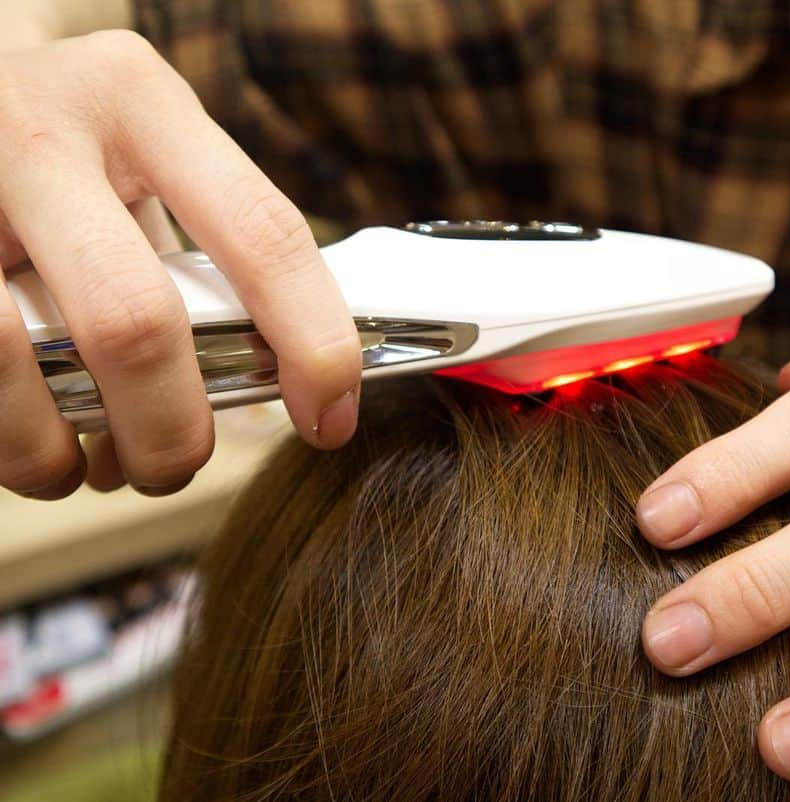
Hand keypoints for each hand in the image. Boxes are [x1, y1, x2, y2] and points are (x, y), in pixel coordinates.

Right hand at [0, 31, 362, 498]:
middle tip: (178, 464)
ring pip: (19, 359)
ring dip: (60, 453)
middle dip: (171, 429)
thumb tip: (271, 377)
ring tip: (90, 469)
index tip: (329, 420)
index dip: (314, 343)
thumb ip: (202, 241)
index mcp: (141, 101)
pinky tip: (31, 443)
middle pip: (135, 321)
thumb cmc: (65, 143)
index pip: (263, 233)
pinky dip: (8, 437)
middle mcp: (44, 130)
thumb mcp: (142, 153)